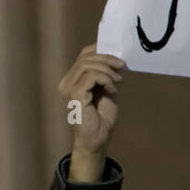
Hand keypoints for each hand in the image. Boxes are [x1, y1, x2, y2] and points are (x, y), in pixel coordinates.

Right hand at [57, 43, 123, 181]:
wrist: (98, 140)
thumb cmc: (101, 118)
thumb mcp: (106, 90)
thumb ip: (107, 74)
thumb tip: (116, 57)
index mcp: (72, 80)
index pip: (83, 55)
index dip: (100, 49)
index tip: (118, 56)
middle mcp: (66, 83)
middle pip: (85, 57)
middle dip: (107, 58)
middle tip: (122, 66)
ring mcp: (68, 89)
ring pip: (87, 64)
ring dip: (107, 70)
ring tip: (118, 81)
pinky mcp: (74, 96)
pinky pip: (90, 76)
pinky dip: (105, 79)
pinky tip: (112, 90)